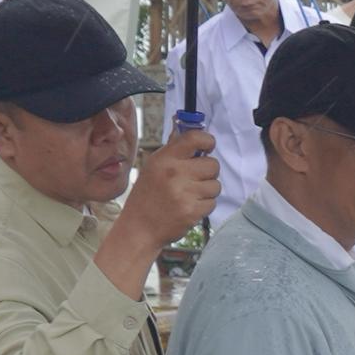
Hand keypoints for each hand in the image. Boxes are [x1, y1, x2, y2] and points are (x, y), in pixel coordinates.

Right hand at [126, 124, 221, 250]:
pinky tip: (188, 207)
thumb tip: (188, 127)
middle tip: (194, 179)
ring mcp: (185, 193)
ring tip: (189, 195)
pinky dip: (204, 206)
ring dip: (206, 191)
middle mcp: (175, 173)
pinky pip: (212, 203)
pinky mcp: (192, 211)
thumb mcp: (153, 166)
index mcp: (165, 159)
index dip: (207, 141)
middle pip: (213, 164)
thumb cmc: (147, 195)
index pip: (195, 138)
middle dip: (207, 172)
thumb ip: (173, 149)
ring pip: (215, 185)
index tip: (208, 146)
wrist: (139, 228)